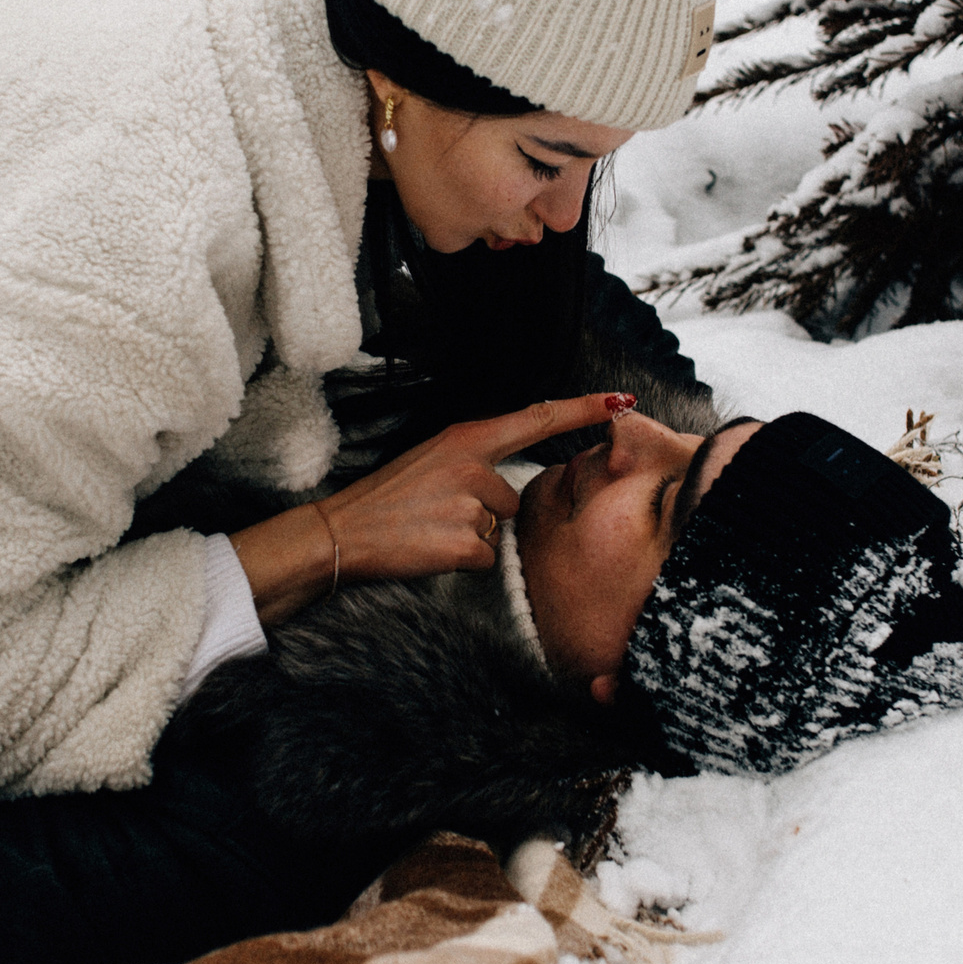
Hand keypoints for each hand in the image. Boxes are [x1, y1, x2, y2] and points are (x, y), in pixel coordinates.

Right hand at [230, 391, 633, 624]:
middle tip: (436, 513)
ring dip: (474, 537)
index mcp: (466, 437)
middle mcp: (473, 464)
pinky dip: (463, 561)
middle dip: (487, 513)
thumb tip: (509, 485)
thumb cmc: (387, 498)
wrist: (341, 532)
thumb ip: (474, 462)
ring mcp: (469, 503)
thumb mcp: (431, 460)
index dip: (583, 409)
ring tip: (430, 530)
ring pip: (501, 529)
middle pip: (515, 497)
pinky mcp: (466, 542)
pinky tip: (431, 550)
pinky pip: (487, 559)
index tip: (621, 401)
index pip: (537, 418)